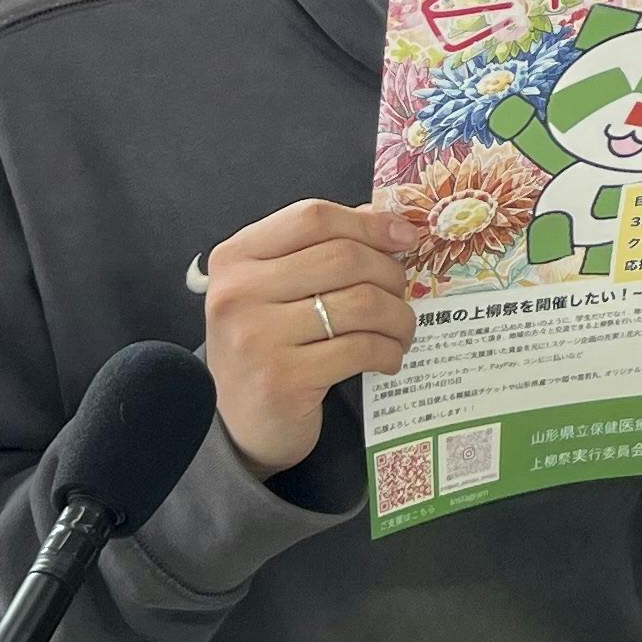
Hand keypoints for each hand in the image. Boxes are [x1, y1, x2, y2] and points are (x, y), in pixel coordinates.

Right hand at [199, 199, 419, 478]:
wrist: (239, 424)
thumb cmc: (269, 344)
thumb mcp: (278, 289)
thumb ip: (322, 248)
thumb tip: (388, 219)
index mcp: (236, 257)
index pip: (312, 217)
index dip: (368, 223)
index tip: (405, 237)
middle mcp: (238, 292)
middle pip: (343, 257)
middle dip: (390, 273)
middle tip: (403, 293)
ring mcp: (257, 337)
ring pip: (361, 303)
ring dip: (399, 316)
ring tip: (402, 330)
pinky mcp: (283, 379)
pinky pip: (361, 348)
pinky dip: (389, 351)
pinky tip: (388, 357)